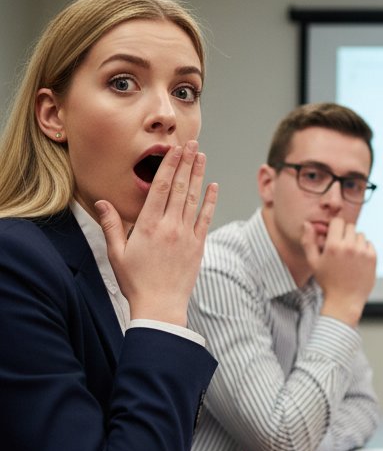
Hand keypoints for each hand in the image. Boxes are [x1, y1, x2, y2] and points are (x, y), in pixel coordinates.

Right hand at [97, 141, 216, 326]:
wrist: (160, 306)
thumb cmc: (135, 281)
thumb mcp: (116, 253)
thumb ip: (111, 225)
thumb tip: (102, 202)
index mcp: (147, 226)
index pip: (160, 188)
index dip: (168, 166)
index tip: (174, 150)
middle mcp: (169, 226)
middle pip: (180, 188)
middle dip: (186, 163)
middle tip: (192, 144)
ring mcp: (186, 235)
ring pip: (194, 198)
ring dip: (198, 175)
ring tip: (202, 156)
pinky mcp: (198, 245)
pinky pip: (205, 218)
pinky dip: (210, 201)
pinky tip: (213, 186)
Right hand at [306, 217, 376, 326]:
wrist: (344, 300)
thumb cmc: (327, 282)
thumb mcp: (313, 262)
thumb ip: (308, 241)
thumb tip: (307, 224)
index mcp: (333, 246)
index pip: (338, 221)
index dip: (335, 227)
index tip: (334, 236)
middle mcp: (349, 247)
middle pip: (350, 226)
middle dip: (345, 234)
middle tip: (341, 248)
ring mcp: (362, 252)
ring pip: (360, 235)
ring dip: (355, 241)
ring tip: (349, 255)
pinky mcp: (372, 258)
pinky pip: (369, 244)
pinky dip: (364, 249)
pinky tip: (357, 260)